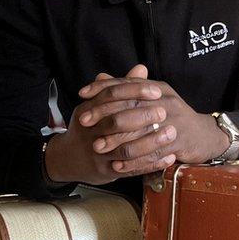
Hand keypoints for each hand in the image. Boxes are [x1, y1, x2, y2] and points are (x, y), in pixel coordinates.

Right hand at [44, 65, 177, 184]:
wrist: (68, 158)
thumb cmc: (89, 127)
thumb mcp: (98, 105)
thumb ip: (121, 87)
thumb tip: (141, 69)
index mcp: (88, 110)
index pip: (111, 95)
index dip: (135, 91)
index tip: (156, 91)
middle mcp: (90, 131)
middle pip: (116, 121)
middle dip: (143, 116)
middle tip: (165, 112)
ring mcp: (97, 153)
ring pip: (125, 148)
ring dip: (150, 142)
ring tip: (171, 134)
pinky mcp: (105, 171)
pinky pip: (131, 168)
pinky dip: (151, 163)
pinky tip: (169, 157)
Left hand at [78, 73, 229, 174]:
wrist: (204, 135)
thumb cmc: (172, 116)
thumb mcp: (151, 98)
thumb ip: (126, 89)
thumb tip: (99, 78)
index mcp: (156, 88)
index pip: (125, 84)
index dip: (102, 89)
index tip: (81, 95)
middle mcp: (164, 101)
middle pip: (129, 105)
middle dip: (104, 115)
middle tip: (84, 124)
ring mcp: (173, 121)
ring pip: (138, 131)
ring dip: (116, 140)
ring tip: (97, 147)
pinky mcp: (179, 142)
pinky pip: (151, 152)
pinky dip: (133, 160)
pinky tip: (118, 165)